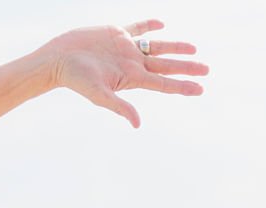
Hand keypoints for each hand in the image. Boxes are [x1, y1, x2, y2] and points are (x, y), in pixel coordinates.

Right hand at [43, 19, 207, 127]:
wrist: (58, 60)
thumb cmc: (76, 79)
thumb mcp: (100, 95)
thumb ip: (120, 107)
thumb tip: (137, 125)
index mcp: (132, 78)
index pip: (164, 83)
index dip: (182, 86)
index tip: (201, 88)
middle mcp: (132, 64)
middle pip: (166, 66)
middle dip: (186, 68)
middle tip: (207, 69)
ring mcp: (125, 49)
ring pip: (156, 47)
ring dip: (174, 48)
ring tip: (193, 49)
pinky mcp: (115, 33)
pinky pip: (137, 28)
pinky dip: (149, 26)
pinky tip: (162, 25)